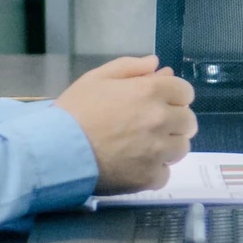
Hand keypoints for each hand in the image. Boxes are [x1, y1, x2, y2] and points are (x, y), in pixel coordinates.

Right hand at [54, 56, 197, 193]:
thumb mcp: (96, 79)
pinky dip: (153, 172)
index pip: (186, 92)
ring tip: (141, 148)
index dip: (173, 96)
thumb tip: (158, 65)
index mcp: (151, 92)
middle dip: (173, 122)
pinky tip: (134, 167)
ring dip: (167, 147)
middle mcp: (161, 120)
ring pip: (181, 148)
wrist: (53, 151)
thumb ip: (130, 68)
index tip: (159, 103)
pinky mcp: (148, 178)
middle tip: (148, 127)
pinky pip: (165, 174)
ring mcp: (157, 151)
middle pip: (188, 121)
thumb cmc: (73, 112)